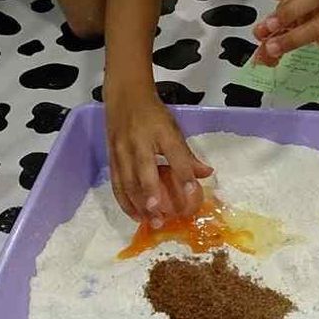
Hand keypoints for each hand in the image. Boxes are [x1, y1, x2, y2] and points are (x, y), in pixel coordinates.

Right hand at [104, 87, 212, 225]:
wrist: (125, 96)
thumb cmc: (153, 114)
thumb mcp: (173, 128)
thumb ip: (187, 154)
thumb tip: (207, 174)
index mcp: (160, 131)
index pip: (174, 154)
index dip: (184, 173)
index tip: (193, 193)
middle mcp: (139, 142)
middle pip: (145, 173)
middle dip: (153, 197)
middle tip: (163, 219)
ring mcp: (122, 150)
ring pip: (128, 182)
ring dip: (138, 205)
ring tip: (150, 222)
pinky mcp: (111, 157)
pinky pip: (117, 183)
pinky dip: (124, 201)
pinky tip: (134, 215)